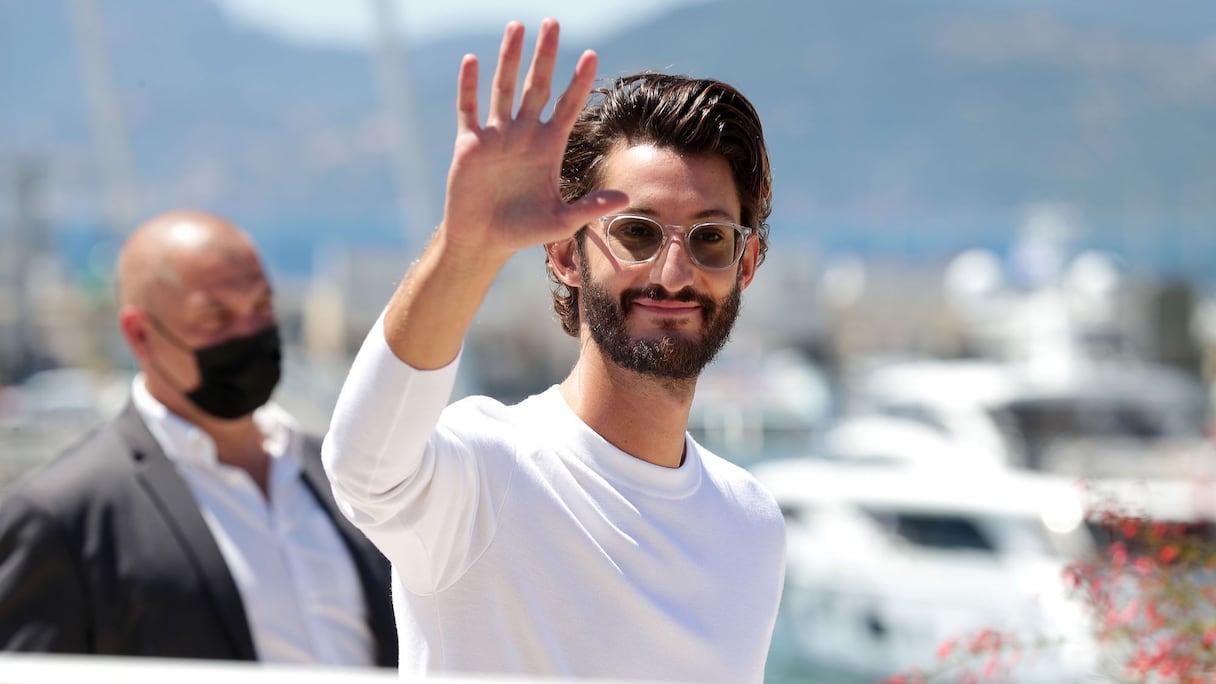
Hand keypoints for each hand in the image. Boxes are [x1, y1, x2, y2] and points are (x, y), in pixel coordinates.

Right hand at [439, 19, 627, 261]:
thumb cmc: (523, 231)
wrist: (483, 240)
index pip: (567, 105)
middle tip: (552, 22)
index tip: (591, 54)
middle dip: (545, 55)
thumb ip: (590, 206)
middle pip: (537, 86)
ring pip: (504, 88)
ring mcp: (497, 136)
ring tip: (517, 26)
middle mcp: (524, 134)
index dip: (578, 81)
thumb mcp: (561, 221)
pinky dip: (469, 86)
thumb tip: (625, 197)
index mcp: (548, 147)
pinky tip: (472, 61)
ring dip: (509, 58)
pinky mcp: (470, 144)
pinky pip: (469, 109)